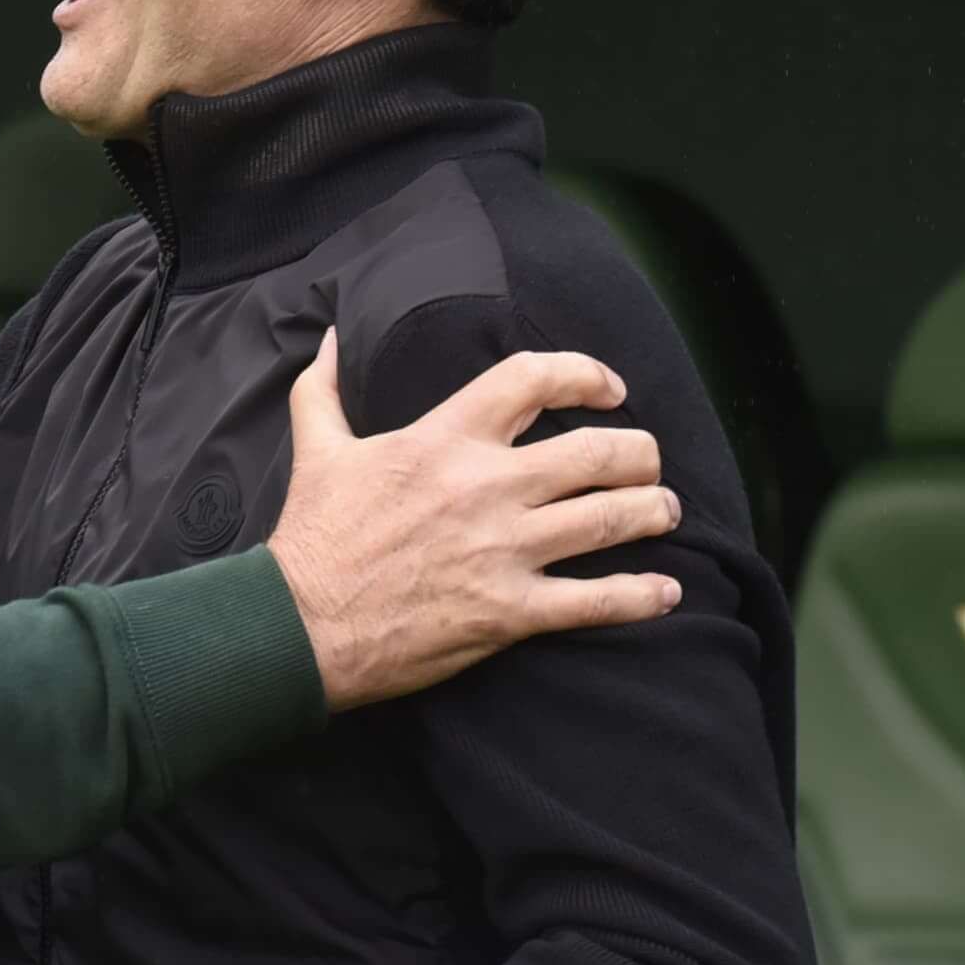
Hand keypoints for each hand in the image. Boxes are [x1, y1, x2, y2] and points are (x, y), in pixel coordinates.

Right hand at [266, 331, 681, 710]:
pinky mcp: (510, 611)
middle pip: (597, 452)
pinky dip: (641, 596)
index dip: (586, 374)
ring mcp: (503, 550)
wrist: (298, 625)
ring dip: (652, 513)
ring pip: (609, 519)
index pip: (533, 379)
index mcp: (445, 438)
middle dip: (639, 454)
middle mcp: (486, 486)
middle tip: (649, 464)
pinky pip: (596, 600)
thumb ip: (324, 388)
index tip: (611, 390)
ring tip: (665, 512)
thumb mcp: (316, 448)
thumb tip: (325, 339)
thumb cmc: (313, 537)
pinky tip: (666, 591)